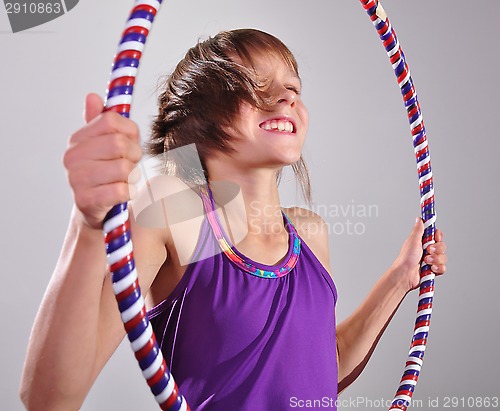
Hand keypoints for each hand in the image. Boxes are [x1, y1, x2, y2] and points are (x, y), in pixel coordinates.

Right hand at [63, 93, 142, 228]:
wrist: (96, 211)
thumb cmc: (105, 175)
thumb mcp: (104, 146)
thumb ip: (101, 122)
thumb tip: (92, 96)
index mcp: (77, 139)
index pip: (111, 120)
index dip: (129, 132)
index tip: (131, 142)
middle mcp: (72, 157)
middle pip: (120, 144)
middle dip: (134, 156)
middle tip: (130, 165)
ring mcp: (76, 179)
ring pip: (123, 168)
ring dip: (132, 176)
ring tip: (125, 180)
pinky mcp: (85, 201)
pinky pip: (121, 190)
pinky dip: (128, 192)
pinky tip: (122, 194)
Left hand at [392, 218, 446, 291]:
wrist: (405, 275)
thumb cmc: (406, 258)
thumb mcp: (413, 241)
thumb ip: (418, 230)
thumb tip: (419, 218)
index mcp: (423, 242)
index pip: (436, 236)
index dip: (438, 236)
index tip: (435, 237)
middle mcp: (428, 251)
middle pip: (442, 246)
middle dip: (437, 249)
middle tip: (428, 251)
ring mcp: (431, 261)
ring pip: (443, 258)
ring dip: (436, 260)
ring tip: (426, 261)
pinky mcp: (433, 270)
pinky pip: (443, 268)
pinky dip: (438, 268)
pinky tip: (431, 269)